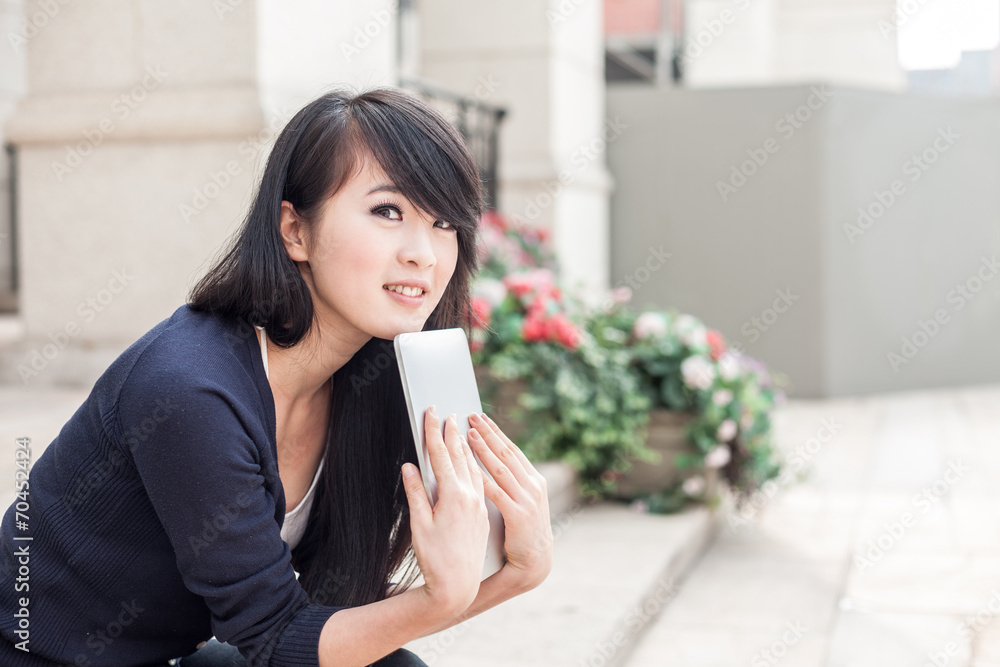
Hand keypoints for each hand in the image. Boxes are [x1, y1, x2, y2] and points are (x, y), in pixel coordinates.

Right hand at [400, 406, 490, 614]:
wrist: (458, 585)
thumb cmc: (434, 558)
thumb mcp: (418, 524)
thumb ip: (415, 493)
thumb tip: (409, 466)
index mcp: (453, 495)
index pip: (441, 454)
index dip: (434, 431)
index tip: (431, 412)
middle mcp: (470, 496)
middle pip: (459, 456)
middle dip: (451, 433)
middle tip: (447, 413)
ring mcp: (479, 505)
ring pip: (473, 468)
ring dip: (466, 447)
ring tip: (461, 430)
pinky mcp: (483, 515)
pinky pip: (480, 481)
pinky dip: (474, 466)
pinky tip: (472, 462)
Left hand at [467, 413, 552, 589]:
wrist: (535, 561)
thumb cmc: (523, 531)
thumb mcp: (524, 501)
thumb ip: (512, 482)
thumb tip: (493, 462)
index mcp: (534, 480)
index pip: (512, 450)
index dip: (496, 432)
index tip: (481, 417)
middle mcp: (533, 486)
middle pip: (507, 453)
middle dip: (488, 433)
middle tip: (472, 416)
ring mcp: (527, 500)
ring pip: (501, 468)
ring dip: (483, 449)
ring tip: (468, 434)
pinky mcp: (518, 516)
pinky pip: (497, 493)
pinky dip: (483, 478)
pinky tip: (470, 468)